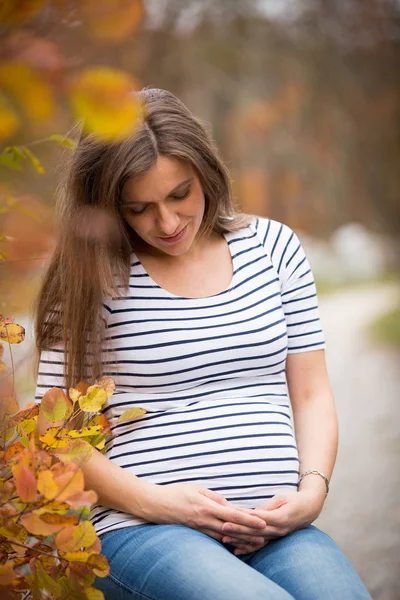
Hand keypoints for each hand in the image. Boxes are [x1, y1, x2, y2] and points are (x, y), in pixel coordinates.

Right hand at [141, 483, 266, 540]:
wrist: (156, 505)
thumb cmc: (175, 492)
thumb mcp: (195, 488)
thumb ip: (213, 496)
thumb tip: (227, 503)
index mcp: (207, 506)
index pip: (233, 514)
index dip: (249, 519)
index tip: (262, 521)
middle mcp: (205, 520)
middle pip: (232, 528)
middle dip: (250, 532)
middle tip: (265, 535)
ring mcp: (200, 528)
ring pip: (225, 536)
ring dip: (241, 539)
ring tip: (255, 542)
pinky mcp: (196, 533)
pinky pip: (215, 539)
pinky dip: (227, 540)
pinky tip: (236, 544)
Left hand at [221, 489, 325, 554]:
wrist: (310, 508)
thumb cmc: (295, 499)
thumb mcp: (281, 498)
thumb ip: (266, 507)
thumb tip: (251, 513)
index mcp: (280, 518)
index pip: (257, 519)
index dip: (243, 519)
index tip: (229, 517)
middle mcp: (278, 530)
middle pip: (254, 531)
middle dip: (237, 530)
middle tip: (222, 528)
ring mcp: (277, 536)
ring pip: (255, 540)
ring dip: (239, 540)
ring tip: (224, 539)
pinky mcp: (275, 538)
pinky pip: (260, 545)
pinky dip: (248, 549)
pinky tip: (236, 551)